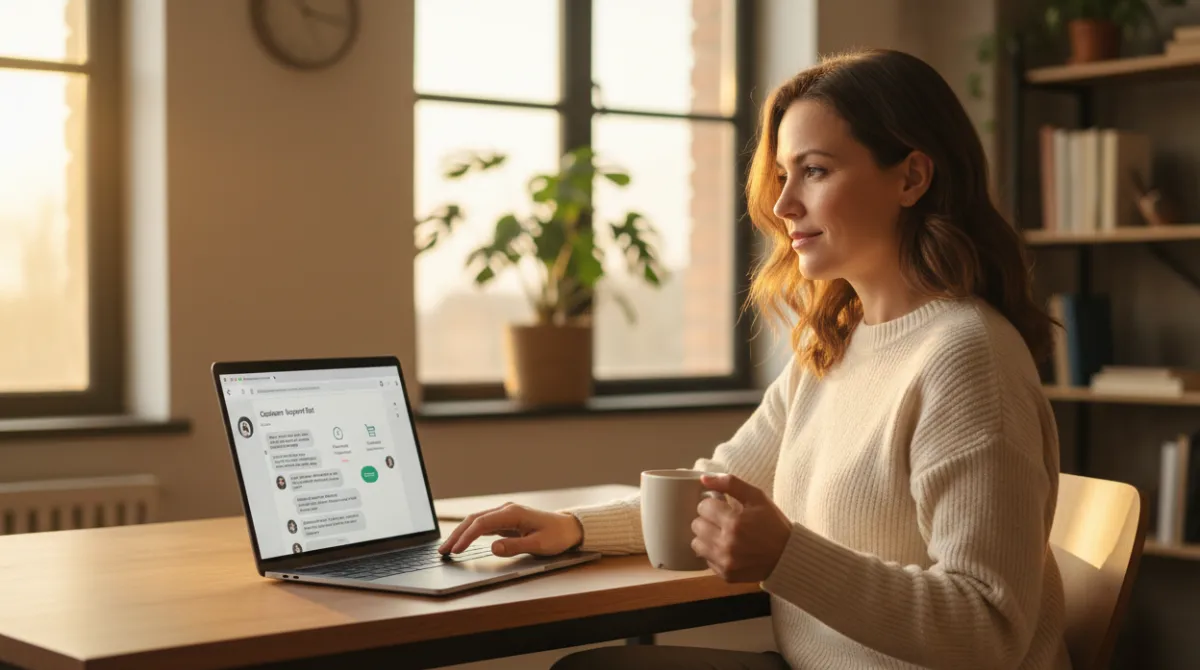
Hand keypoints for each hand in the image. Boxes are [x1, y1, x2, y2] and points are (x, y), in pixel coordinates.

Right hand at [437, 503, 583, 557]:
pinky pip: (483, 526)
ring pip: (476, 521)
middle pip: (474, 520)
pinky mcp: (506, 521)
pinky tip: (462, 542)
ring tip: (447, 548)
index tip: (456, 551)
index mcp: (513, 513)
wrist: (569, 528)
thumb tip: (492, 547)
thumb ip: (515, 546)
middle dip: (457, 534)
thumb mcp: (539, 545)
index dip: (466, 537)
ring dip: (461, 533)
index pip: (482, 524)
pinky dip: (470, 533)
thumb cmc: (557, 536)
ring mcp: (505, 515)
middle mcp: (506, 510)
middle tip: (443, 551)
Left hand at [691, 474, 791, 582]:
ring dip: (706, 536)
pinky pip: (706, 560)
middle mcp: (726, 543)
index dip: (711, 504)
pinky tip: (727, 549)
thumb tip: (704, 478)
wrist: (787, 556)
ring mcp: (725, 561)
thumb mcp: (757, 497)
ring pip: (696, 543)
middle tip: (721, 520)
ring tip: (721, 534)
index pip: (702, 507)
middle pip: (696, 525)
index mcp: (734, 521)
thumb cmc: (772, 523)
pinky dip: (713, 553)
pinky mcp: (725, 575)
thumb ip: (730, 484)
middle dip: (707, 519)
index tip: (721, 506)